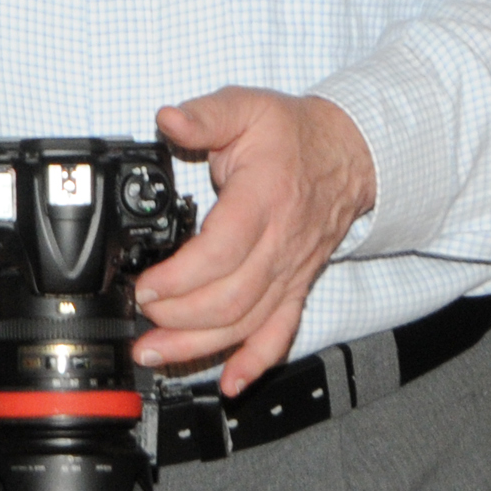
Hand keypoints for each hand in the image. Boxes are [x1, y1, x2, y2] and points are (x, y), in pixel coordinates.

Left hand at [131, 89, 375, 396]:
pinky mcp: (296, 287)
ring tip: (156, 352)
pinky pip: (280, 333)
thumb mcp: (246, 107)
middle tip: (141, 314)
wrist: (349, 154)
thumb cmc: (292, 134)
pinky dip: (255, 362)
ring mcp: (290, 271)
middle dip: (178, 317)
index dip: (180, 278)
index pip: (221, 252)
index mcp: (263, 200)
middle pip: (230, 299)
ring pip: (246, 323)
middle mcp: (280, 244)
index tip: (145, 285)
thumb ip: (205, 115)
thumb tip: (168, 119)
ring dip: (199, 346)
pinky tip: (230, 382)